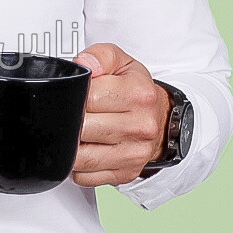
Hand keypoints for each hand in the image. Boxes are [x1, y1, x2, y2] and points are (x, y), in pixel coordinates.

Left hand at [71, 44, 169, 186]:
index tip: (77, 95)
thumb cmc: (137, 92)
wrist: (161, 120)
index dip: (74, 96)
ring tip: (77, 132)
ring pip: (81, 158)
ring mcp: (133, 154)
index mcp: (139, 94)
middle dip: (70, 121)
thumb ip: (100, 56)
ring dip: (70, 146)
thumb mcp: (122, 63)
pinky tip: (86, 149)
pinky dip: (78, 166)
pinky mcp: (125, 174)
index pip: (89, 98)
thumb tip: (83, 65)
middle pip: (82, 129)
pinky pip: (85, 176)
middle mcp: (140, 126)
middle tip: (74, 114)